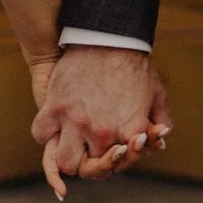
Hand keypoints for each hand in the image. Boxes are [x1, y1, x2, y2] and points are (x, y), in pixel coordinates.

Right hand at [31, 47, 172, 199]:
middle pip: (90, 168)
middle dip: (93, 163)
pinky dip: (47, 136)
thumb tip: (158, 143)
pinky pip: (41, 134)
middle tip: (93, 151)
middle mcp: (100, 131)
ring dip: (70, 157)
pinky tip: (56, 131)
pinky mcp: (53, 106)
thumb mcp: (157, 94)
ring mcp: (74, 120)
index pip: (121, 162)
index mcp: (128, 130)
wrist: (109, 34)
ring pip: (64, 161)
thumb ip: (161, 121)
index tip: (120, 146)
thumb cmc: (135, 64)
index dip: (120, 158)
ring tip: (75, 146)